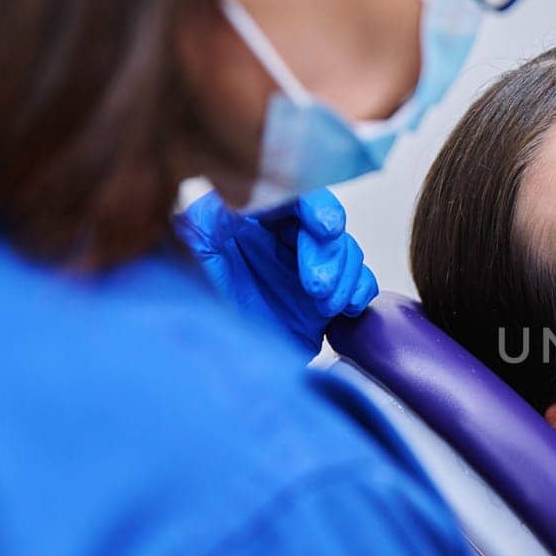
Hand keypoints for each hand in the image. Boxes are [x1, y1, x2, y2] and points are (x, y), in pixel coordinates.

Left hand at [174, 189, 377, 355]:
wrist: (223, 364)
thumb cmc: (203, 313)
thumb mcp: (195, 265)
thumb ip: (198, 227)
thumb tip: (199, 191)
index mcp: (256, 221)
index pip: (296, 197)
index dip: (318, 207)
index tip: (325, 228)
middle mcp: (285, 240)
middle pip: (329, 227)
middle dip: (332, 256)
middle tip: (316, 287)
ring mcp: (309, 267)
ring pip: (348, 253)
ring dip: (345, 278)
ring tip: (325, 306)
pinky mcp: (327, 297)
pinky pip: (360, 283)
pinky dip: (360, 292)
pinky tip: (345, 309)